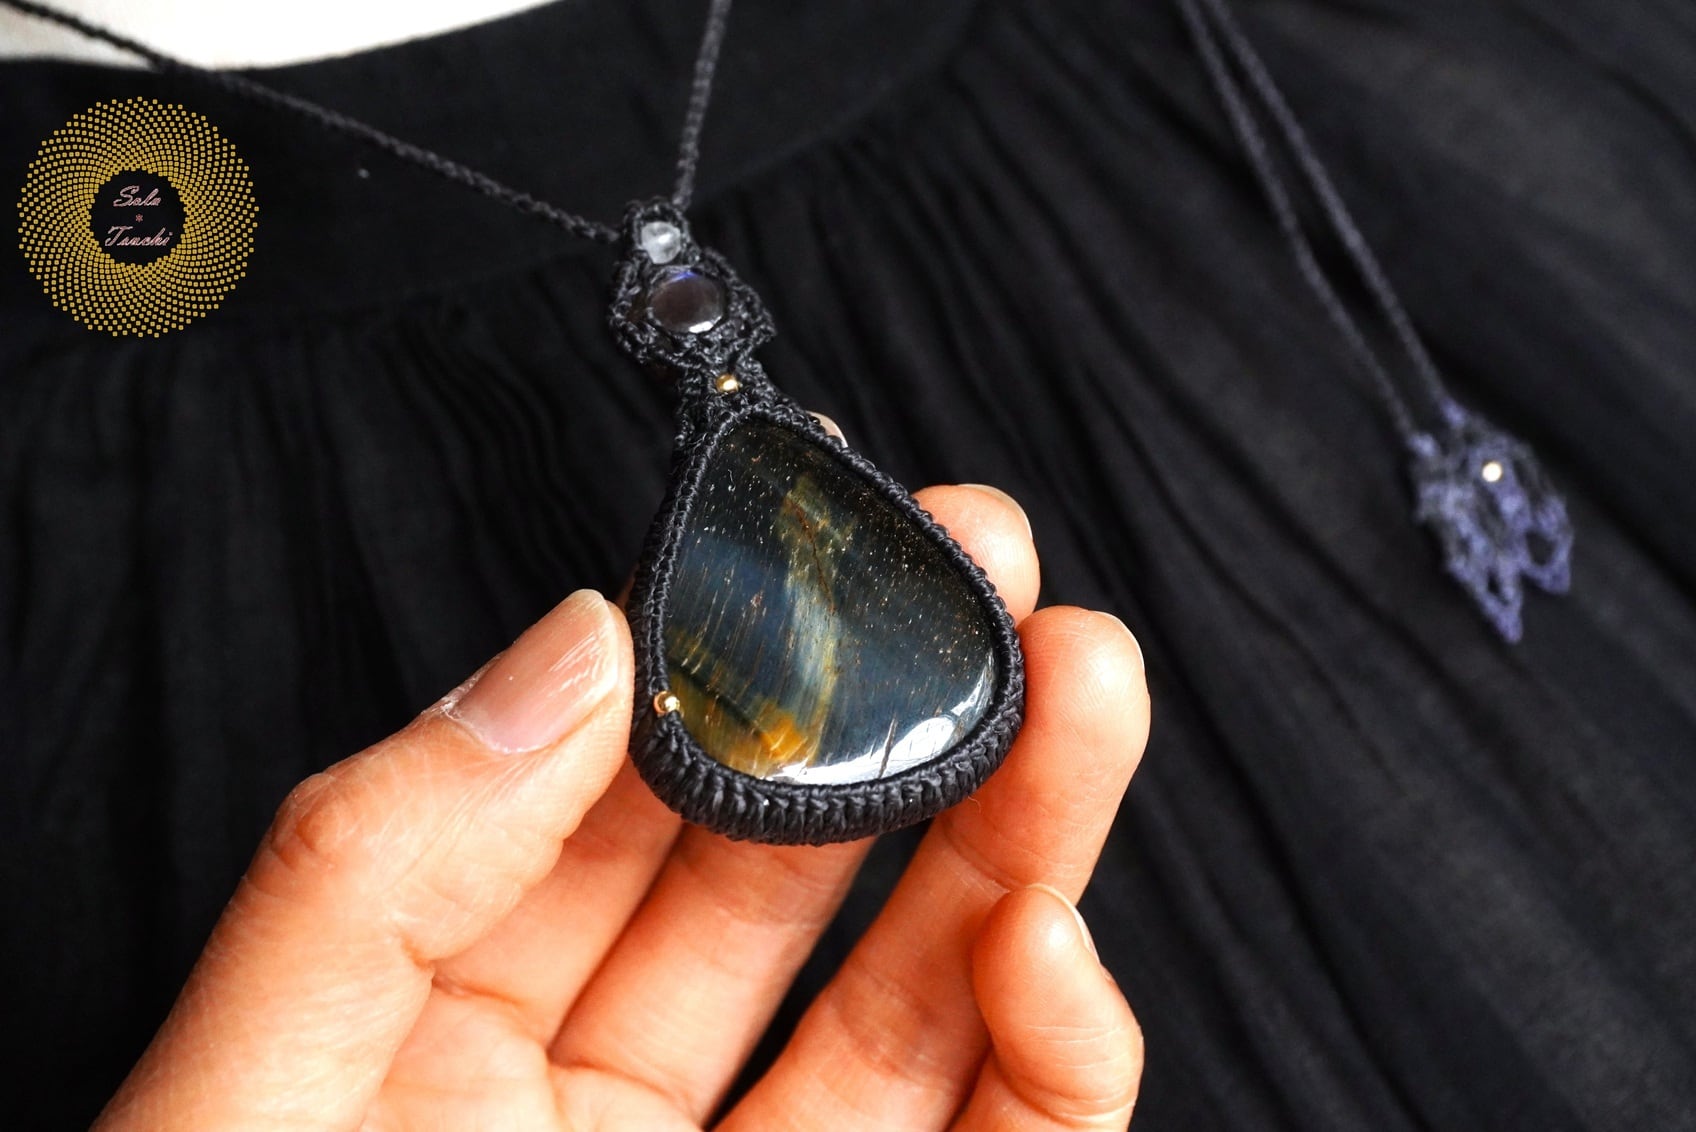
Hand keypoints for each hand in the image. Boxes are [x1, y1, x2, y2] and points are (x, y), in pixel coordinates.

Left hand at [95, 484, 1150, 1129]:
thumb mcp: (255, 1100)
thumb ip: (384, 859)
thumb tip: (577, 638)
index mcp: (434, 1037)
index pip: (614, 805)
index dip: (732, 667)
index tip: (824, 558)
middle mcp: (598, 1112)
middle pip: (793, 881)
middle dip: (910, 722)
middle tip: (1000, 583)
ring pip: (914, 1004)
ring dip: (1018, 848)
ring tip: (1084, 697)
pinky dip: (1050, 1060)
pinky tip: (1052, 945)